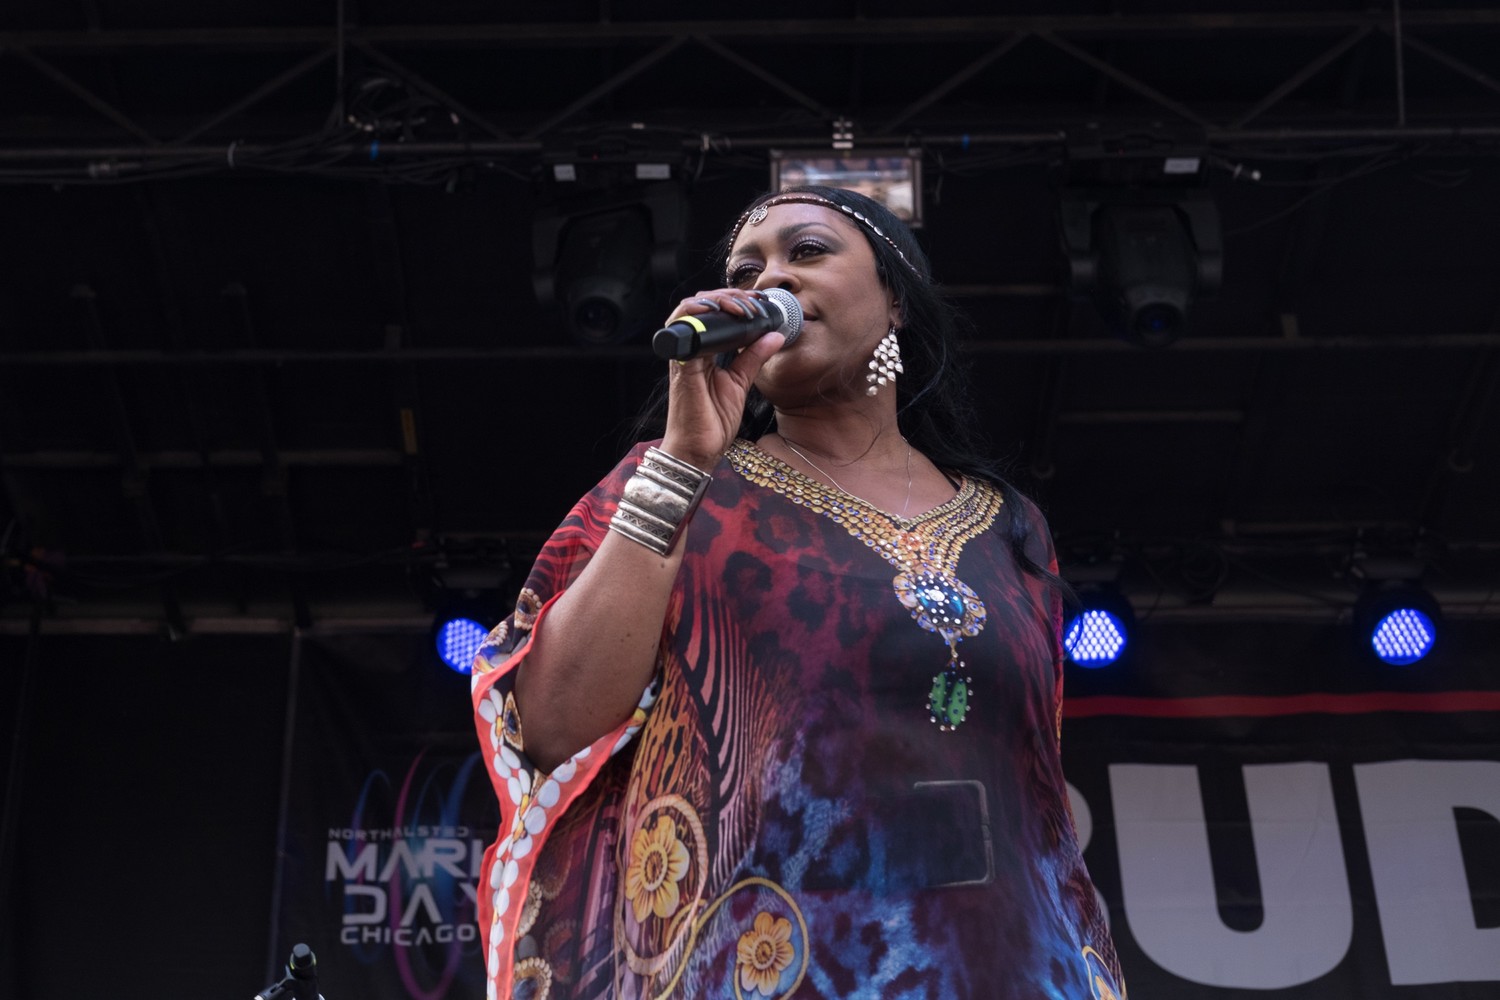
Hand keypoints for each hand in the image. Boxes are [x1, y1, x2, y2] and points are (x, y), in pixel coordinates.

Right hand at [658, 289, 784, 469]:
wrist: (698, 450)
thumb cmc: (712, 422)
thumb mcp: (740, 383)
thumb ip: (753, 357)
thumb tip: (774, 335)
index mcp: (702, 352)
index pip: (713, 314)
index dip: (734, 301)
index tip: (759, 302)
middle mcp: (689, 349)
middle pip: (701, 305)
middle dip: (729, 296)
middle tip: (754, 302)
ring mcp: (683, 355)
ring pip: (690, 309)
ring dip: (718, 301)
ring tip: (742, 307)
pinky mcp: (681, 365)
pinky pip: (683, 329)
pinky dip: (700, 314)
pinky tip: (723, 314)